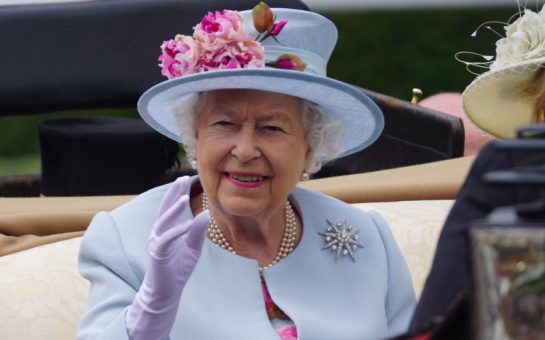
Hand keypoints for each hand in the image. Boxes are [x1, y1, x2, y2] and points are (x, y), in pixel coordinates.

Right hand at [126, 176, 209, 339]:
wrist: (167, 291)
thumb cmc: (178, 269)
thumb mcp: (193, 248)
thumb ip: (197, 231)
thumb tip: (206, 213)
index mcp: (168, 229)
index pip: (172, 206)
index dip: (177, 192)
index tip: (185, 178)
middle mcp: (159, 232)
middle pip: (165, 208)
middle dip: (173, 193)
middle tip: (182, 178)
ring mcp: (157, 242)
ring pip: (164, 221)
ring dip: (174, 208)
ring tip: (184, 196)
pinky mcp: (158, 253)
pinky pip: (167, 239)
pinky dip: (177, 230)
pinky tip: (187, 223)